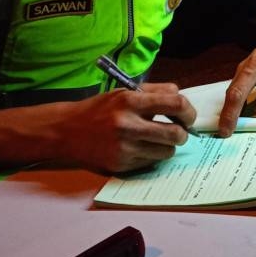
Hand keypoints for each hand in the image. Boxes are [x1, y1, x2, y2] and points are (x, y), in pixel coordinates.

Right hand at [50, 83, 195, 172]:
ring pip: (167, 151)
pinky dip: (152, 156)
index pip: (175, 103)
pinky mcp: (121, 165)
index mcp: (130, 100)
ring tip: (158, 140)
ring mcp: (125, 147)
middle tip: (179, 131)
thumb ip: (154, 92)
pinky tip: (141, 148)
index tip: (187, 115)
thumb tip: (181, 97)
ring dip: (168, 146)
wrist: (67, 132)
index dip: (188, 110)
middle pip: (176, 133)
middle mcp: (128, 124)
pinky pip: (151, 162)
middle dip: (183, 133)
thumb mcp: (123, 92)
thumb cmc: (100, 109)